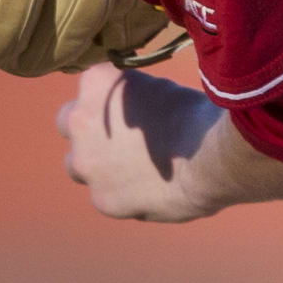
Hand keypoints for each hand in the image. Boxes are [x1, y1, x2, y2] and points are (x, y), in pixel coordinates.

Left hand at [58, 64, 223, 222]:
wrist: (212, 157)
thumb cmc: (197, 116)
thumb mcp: (163, 88)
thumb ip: (136, 97)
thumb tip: (135, 107)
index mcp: (96, 83)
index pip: (93, 85)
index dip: (114, 97)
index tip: (134, 106)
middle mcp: (80, 121)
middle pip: (70, 122)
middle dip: (89, 129)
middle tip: (123, 137)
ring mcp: (86, 163)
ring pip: (77, 165)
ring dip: (98, 165)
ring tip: (134, 168)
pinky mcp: (103, 199)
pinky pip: (106, 194)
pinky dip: (124, 193)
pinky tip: (152, 190)